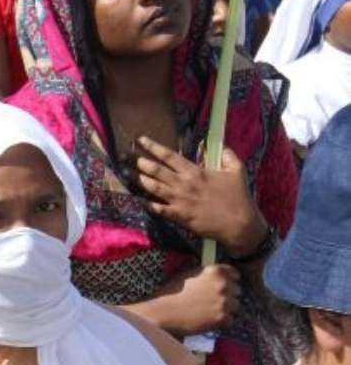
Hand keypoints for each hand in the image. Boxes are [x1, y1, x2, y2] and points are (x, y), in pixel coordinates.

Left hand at [135, 138, 266, 255]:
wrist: (239, 223)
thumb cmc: (238, 196)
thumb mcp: (237, 170)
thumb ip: (228, 155)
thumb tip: (221, 145)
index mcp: (195, 171)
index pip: (169, 156)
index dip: (153, 147)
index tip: (140, 140)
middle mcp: (184, 184)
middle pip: (156, 171)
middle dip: (140, 162)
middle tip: (126, 157)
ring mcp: (180, 201)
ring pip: (154, 188)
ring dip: (140, 180)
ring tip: (128, 174)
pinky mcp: (179, 216)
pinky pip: (159, 209)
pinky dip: (148, 204)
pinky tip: (139, 200)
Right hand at [153, 265, 241, 334]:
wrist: (164, 313)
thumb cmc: (171, 293)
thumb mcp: (187, 274)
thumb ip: (204, 272)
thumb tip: (213, 273)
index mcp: (215, 271)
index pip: (235, 274)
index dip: (228, 281)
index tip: (221, 288)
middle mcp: (224, 284)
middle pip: (237, 290)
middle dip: (227, 295)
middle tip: (211, 302)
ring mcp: (225, 302)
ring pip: (235, 306)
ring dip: (226, 309)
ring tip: (209, 313)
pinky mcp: (223, 318)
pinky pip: (230, 320)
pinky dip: (221, 322)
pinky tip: (207, 321)